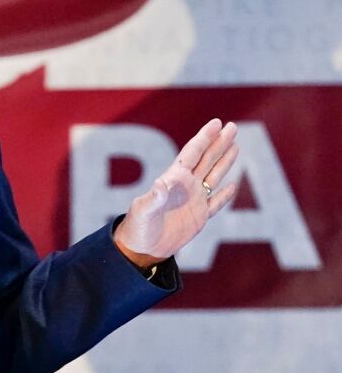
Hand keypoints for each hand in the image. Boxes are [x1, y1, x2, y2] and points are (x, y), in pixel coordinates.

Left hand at [114, 118, 238, 267]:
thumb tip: (161, 184)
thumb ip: (153, 198)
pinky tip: (233, 185)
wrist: (142, 249)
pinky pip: (216, 203)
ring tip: (235, 145)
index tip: (216, 123)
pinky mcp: (199, 217)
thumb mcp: (143, 211)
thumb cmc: (137, 227)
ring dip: (225, 161)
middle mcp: (185, 186)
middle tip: (233, 126)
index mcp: (173, 180)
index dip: (204, 138)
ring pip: (214, 176)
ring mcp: (194, 200)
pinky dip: (225, 194)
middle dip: (220, 143)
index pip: (192, 153)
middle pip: (207, 159)